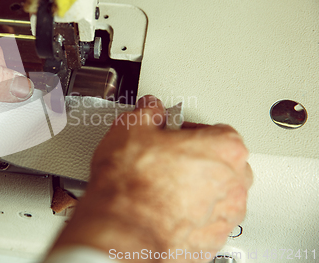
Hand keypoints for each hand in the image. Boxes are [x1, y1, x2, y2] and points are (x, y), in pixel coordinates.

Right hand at [53, 95, 252, 261]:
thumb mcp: (131, 128)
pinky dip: (191, 218)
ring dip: (199, 190)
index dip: (192, 130)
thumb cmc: (130, 184)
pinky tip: (165, 211)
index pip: (218, 130)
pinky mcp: (209, 243)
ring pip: (218, 197)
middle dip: (200, 160)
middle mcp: (233, 185)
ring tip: (165, 186)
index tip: (175, 134)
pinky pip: (206, 224)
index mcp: (225, 150)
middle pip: (225, 164)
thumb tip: (150, 109)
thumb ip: (148, 112)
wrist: (119, 228)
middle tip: (170, 158)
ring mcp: (224, 218)